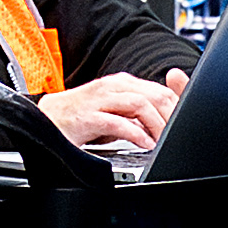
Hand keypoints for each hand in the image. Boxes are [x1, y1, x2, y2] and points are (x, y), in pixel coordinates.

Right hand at [37, 73, 178, 152]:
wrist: (42, 122)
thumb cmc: (77, 118)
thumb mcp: (111, 111)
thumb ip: (134, 112)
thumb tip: (161, 122)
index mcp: (120, 83)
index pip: (159, 90)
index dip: (177, 107)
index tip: (186, 124)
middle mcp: (111, 87)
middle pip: (154, 95)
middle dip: (171, 116)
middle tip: (179, 134)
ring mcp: (99, 100)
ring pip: (139, 105)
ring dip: (156, 125)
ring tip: (163, 141)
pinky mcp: (87, 117)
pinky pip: (118, 122)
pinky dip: (135, 134)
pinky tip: (143, 144)